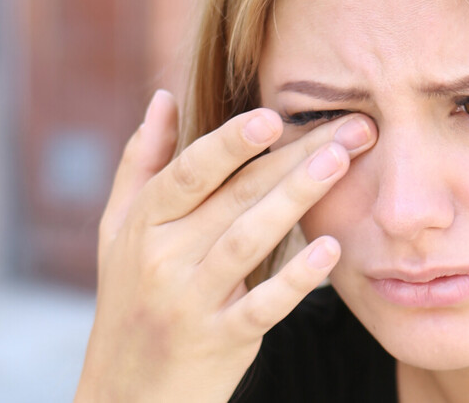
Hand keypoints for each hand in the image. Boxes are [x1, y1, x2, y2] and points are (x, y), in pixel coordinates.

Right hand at [74, 90, 375, 401]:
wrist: (126, 395)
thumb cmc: (130, 299)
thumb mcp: (118, 231)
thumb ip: (142, 163)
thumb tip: (162, 97)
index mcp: (143, 223)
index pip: (190, 172)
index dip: (230, 141)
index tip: (275, 113)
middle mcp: (162, 258)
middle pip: (236, 196)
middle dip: (294, 155)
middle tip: (350, 128)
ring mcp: (190, 301)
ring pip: (249, 240)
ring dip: (298, 198)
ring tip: (342, 163)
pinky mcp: (220, 340)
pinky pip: (263, 305)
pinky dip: (297, 278)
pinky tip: (331, 249)